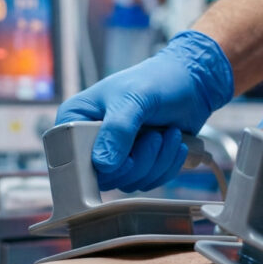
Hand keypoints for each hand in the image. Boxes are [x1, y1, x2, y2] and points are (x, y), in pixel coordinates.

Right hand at [56, 31, 232, 191]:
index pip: (73, 158)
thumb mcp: (134, 99)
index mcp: (76, 119)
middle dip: (137, 162)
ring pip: (128, 182)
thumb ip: (118, 130)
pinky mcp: (136, 164)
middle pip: (103, 177)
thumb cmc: (156, 81)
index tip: (127, 157)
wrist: (189, 84)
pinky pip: (147, 182)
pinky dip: (166, 165)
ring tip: (167, 134)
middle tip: (154, 136)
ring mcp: (114, 154)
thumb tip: (103, 164)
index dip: (99, 165)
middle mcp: (90, 140)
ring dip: (156, 162)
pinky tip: (173, 143)